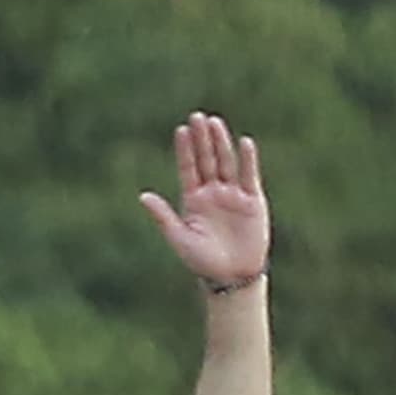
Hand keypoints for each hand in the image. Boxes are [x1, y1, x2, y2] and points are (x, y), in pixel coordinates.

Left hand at [139, 113, 268, 285]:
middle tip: (197, 117)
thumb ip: (163, 216)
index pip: (188, 169)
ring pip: (226, 163)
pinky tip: (244, 143)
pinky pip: (249, 176)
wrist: (232, 277)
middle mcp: (212, 193)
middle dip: (202, 140)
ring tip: (214, 123)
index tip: (181, 130)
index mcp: (193, 200)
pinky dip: (247, 160)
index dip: (185, 150)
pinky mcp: (252, 200)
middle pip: (206, 160)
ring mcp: (233, 194)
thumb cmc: (202, 262)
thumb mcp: (180, 238)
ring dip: (220, 143)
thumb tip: (143, 196)